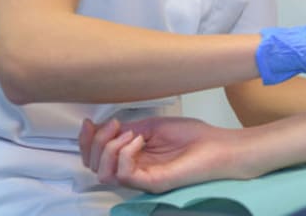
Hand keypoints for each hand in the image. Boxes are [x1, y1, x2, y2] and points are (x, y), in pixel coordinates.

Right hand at [79, 117, 243, 193]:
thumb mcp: (152, 125)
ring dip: (109, 148)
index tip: (89, 123)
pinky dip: (125, 153)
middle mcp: (133, 170)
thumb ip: (126, 128)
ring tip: (130, 134)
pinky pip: (124, 174)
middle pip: (94, 165)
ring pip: (104, 173)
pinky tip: (139, 140)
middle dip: (96, 142)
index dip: (87, 140)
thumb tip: (101, 127)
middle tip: (114, 126)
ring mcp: (141, 178)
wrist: (218, 145)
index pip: (97, 157)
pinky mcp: (151, 183)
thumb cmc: (192, 136)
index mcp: (131, 157)